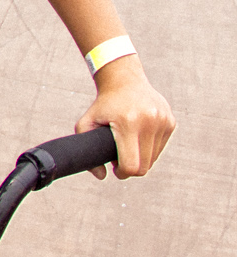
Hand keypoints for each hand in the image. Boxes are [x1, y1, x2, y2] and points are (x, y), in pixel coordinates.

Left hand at [76, 56, 175, 178]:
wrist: (124, 80)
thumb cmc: (103, 104)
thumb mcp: (86, 122)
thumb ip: (85, 148)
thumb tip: (101, 176)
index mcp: (128, 123)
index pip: (132, 165)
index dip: (122, 173)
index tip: (115, 169)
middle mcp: (150, 122)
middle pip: (145, 165)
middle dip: (131, 168)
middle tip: (119, 160)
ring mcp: (163, 121)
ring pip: (153, 158)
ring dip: (141, 158)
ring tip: (127, 146)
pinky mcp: (171, 122)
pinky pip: (160, 147)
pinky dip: (149, 149)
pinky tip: (138, 137)